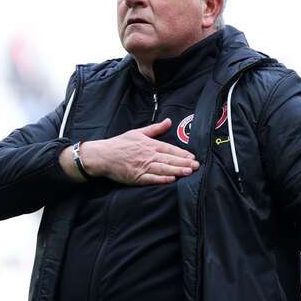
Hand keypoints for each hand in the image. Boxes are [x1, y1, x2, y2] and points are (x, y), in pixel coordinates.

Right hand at [80, 118, 198, 184]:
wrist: (104, 155)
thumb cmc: (120, 143)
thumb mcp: (138, 132)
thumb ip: (155, 128)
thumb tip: (169, 121)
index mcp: (149, 144)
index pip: (169, 149)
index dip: (182, 153)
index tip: (193, 156)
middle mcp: (148, 155)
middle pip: (169, 159)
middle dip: (184, 163)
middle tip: (197, 166)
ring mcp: (142, 167)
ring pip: (163, 169)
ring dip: (177, 170)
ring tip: (189, 172)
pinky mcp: (137, 177)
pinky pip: (152, 179)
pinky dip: (162, 179)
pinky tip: (172, 180)